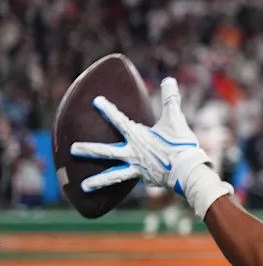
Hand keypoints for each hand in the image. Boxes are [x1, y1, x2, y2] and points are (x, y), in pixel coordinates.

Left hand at [71, 77, 231, 216]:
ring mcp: (137, 167)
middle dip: (88, 150)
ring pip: (113, 175)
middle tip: (72, 150)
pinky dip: (129, 181)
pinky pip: (133, 179)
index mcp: (138, 136)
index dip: (107, 109)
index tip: (96, 101)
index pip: (119, 120)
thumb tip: (169, 79)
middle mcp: (132, 153)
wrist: (188, 170)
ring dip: (98, 181)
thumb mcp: (176, 120)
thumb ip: (170, 99)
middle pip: (106, 151)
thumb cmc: (181, 144)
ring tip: (83, 186)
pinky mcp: (144, 178)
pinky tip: (125, 186)